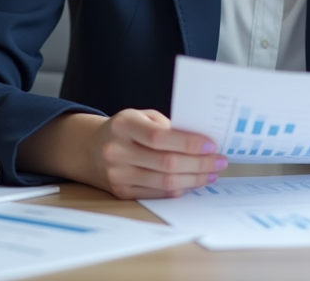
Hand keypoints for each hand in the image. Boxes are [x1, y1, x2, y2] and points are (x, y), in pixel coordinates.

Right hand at [18, 109, 226, 199]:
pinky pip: (157, 193)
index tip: (211, 145)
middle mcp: (117, 151)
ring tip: (211, 173)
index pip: (160, 138)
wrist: (90, 149)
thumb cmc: (124, 129)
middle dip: (199, 163)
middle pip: (166, 163)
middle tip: (220, 161)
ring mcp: (118, 175)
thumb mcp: (140, 116)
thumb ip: (166, 125)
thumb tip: (200, 141)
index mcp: (123, 125)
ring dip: (194, 179)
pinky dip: (179, 188)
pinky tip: (193, 181)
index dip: (189, 143)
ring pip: (164, 182)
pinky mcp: (122, 192)